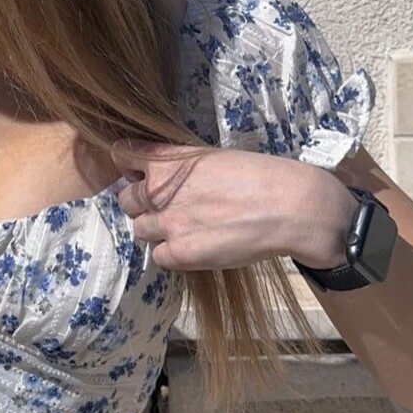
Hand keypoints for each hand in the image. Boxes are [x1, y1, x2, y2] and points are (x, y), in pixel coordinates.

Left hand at [109, 138, 350, 272]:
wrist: (290, 206)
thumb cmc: (260, 176)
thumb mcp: (213, 157)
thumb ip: (181, 166)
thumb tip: (160, 177)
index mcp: (169, 160)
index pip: (122, 156)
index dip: (127, 167)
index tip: (135, 174)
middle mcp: (159, 189)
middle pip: (125, 199)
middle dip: (141, 204)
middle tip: (167, 207)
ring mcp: (167, 222)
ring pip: (139, 229)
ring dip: (157, 230)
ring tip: (186, 229)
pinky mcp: (179, 252)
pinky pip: (158, 256)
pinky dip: (173, 254)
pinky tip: (196, 246)